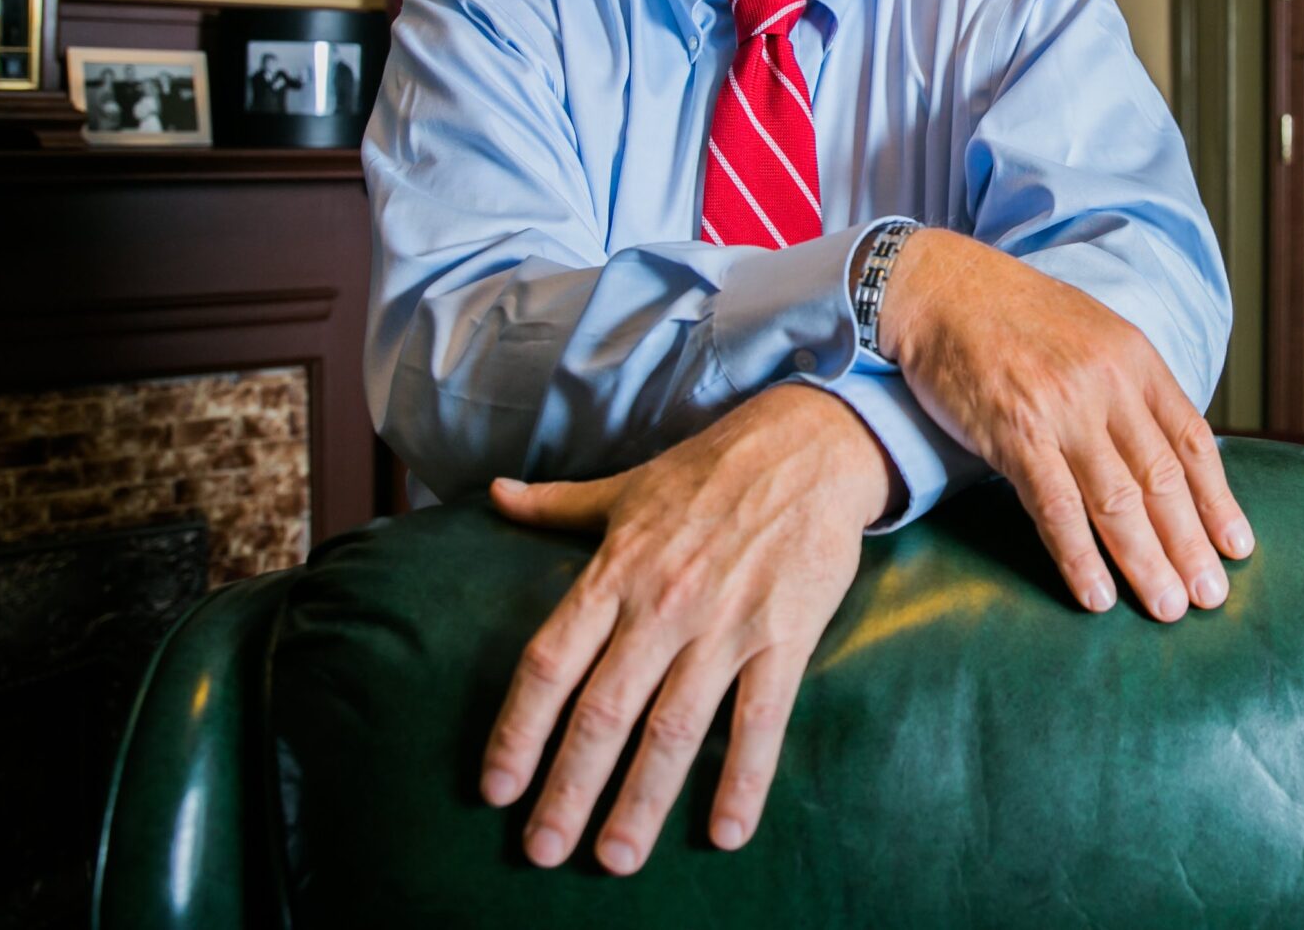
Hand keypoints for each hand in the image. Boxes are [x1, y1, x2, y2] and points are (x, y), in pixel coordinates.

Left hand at [479, 385, 887, 872]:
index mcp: (614, 573)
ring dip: (642, 801)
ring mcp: (724, 625)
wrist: (809, 445)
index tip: (495, 788)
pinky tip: (726, 832)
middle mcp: (660, 606)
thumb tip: (494, 495)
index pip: (549, 664)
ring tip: (615, 859)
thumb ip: (557, 504)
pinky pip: (759, 721)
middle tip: (542, 851)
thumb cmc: (711, 468)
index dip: (517, 731)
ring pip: (673, 729)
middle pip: (602, 712)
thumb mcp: (626, 486)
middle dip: (568, 789)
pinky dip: (743, 779)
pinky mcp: (784, 637)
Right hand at [877, 229, 1252, 623]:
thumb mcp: (1093, 334)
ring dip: (1145, 561)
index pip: (1192, 440)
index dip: (1218, 500)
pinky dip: (1078, 557)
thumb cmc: (1015, 316)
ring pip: (1117, 500)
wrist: (941, 289)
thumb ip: (1128, 388)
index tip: (1237, 547)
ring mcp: (1062, 410)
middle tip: (1210, 597)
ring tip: (1167, 607)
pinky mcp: (1014, 434)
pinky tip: (1096, 594)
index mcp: (1134, 359)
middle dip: (1191, 544)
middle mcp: (1107, 384)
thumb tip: (1163, 451)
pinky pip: (1055, 507)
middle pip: (1162, 478)